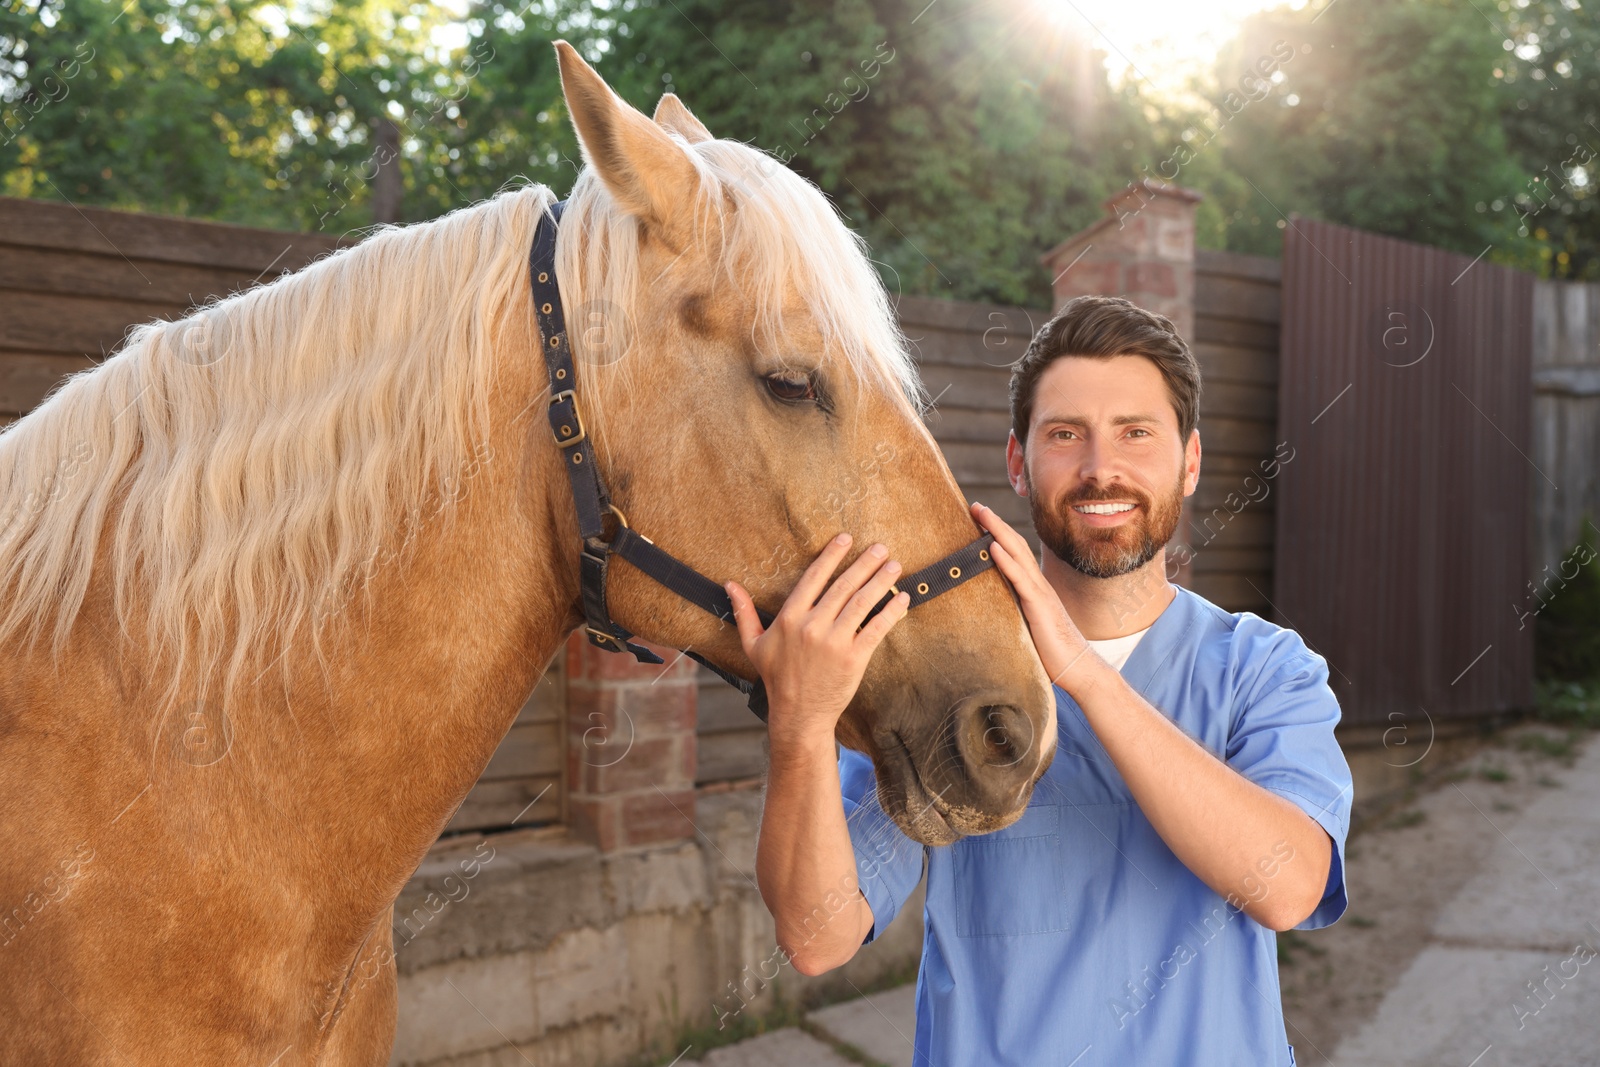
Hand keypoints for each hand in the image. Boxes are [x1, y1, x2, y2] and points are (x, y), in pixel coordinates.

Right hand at [725, 533, 910, 751]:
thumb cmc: (777, 678)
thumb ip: (744, 612)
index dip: (831, 556)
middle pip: (843, 586)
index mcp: (789, 618)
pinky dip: (891, 611)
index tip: (845, 539)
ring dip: (880, 581)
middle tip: (880, 548)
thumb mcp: (754, 644)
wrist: (798, 714)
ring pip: (861, 602)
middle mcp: (812, 626)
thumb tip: (730, 585)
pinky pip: (876, 628)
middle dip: (864, 563)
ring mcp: (834, 642)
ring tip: (894, 566)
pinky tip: (901, 598)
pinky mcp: (853, 658)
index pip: (814, 578)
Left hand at [970, 502, 1094, 689]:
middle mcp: (1037, 585)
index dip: (997, 534)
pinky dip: (1006, 561)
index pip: (1013, 553)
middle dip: (994, 523)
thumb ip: (1012, 615)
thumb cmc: (1052, 652)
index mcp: (1032, 589)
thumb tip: (991, 614)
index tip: (978, 518)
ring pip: (1017, 554)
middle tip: (975, 505)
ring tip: (981, 514)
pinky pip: (1020, 579)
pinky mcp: (1039, 607)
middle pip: (1014, 545)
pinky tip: (992, 547)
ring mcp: (1039, 593)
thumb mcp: (1026, 628)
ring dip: (997, 532)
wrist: (1078, 669)